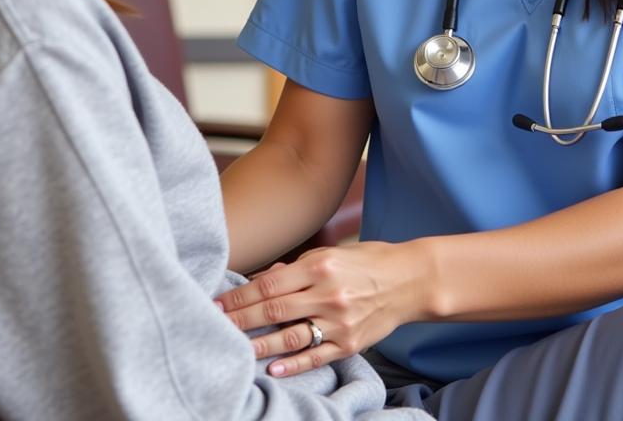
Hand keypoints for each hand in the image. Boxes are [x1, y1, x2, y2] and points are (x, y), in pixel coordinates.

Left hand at [214, 240, 431, 376]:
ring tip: (234, 348)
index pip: (269, 284)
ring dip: (259, 344)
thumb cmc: (367, 262)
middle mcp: (328, 293)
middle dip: (239, 319)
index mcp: (320, 265)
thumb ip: (297, 268)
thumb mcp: (332, 253)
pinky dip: (294, 364)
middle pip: (274, 309)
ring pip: (291, 336)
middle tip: (213, 325)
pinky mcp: (351, 343)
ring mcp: (339, 321)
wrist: (409, 280)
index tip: (217, 302)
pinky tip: (273, 369)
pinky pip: (317, 356)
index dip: (240, 296)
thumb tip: (264, 279)